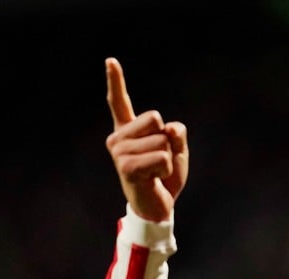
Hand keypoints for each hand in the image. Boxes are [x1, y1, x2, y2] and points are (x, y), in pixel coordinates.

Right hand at [104, 57, 188, 221]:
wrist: (158, 207)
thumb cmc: (165, 177)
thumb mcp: (177, 150)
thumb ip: (176, 134)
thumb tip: (169, 129)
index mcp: (128, 131)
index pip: (119, 102)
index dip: (115, 81)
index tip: (110, 60)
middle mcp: (118, 138)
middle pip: (155, 118)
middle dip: (166, 140)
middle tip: (158, 161)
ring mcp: (119, 153)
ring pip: (161, 140)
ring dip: (167, 158)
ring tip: (155, 173)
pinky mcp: (126, 168)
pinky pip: (161, 158)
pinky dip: (166, 170)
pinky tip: (154, 180)